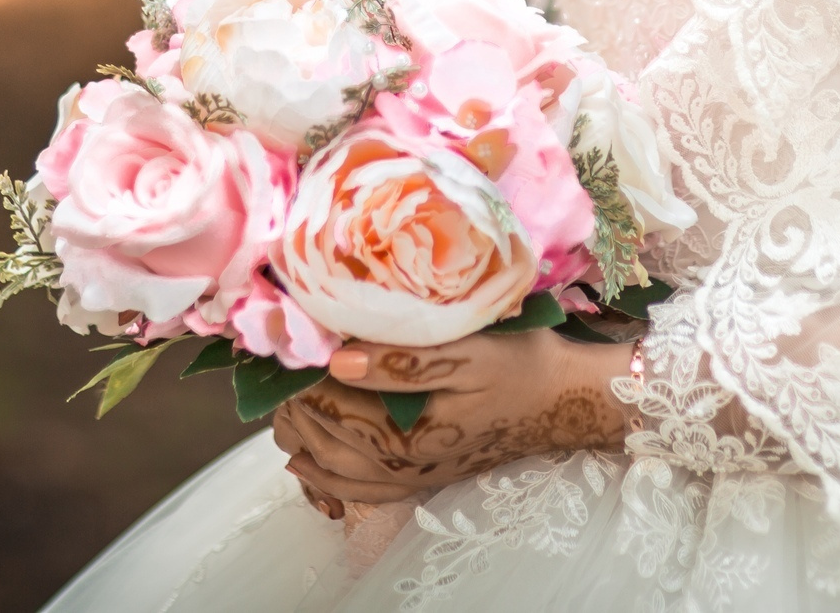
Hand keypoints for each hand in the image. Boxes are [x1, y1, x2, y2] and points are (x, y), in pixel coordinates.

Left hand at [272, 329, 635, 511]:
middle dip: (293, 413)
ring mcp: (418, 476)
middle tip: (271, 375)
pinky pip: (365, 490)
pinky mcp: (428, 475)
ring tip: (280, 415)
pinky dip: (330, 480)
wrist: (568, 398)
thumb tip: (338, 362)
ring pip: (340, 473)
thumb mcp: (468, 350)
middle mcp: (408, 466)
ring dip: (304, 444)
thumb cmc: (523, 365)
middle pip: (327, 445)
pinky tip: (311, 465)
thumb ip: (403, 359)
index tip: (279, 349)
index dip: (298, 381)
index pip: (331, 410)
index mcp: (410, 434)